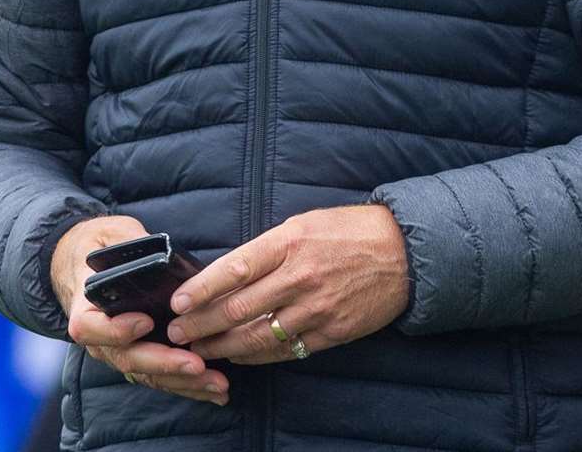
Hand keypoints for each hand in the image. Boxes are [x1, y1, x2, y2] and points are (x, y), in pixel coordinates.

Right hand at [51, 215, 230, 404]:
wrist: (83, 261)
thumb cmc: (102, 245)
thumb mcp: (112, 236)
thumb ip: (130, 245)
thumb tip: (157, 254)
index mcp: (85, 305)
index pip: (90, 327)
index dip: (116, 330)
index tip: (146, 323)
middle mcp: (98, 337)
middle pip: (126, 358)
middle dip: (165, 364)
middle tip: (197, 365)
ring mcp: (116, 350)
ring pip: (146, 374)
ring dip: (182, 382)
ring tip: (217, 384)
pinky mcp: (136, 356)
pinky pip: (158, 376)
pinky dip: (185, 384)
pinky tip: (213, 388)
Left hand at [164, 204, 408, 363]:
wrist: (403, 251)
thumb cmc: (349, 230)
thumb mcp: (305, 223)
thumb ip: (269, 248)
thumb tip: (228, 273)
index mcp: (290, 241)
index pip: (235, 267)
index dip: (202, 289)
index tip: (178, 302)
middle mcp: (300, 275)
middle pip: (239, 308)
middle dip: (202, 323)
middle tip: (178, 331)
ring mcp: (316, 307)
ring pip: (258, 336)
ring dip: (223, 345)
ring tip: (201, 348)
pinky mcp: (332, 332)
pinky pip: (287, 351)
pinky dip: (258, 357)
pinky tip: (240, 356)